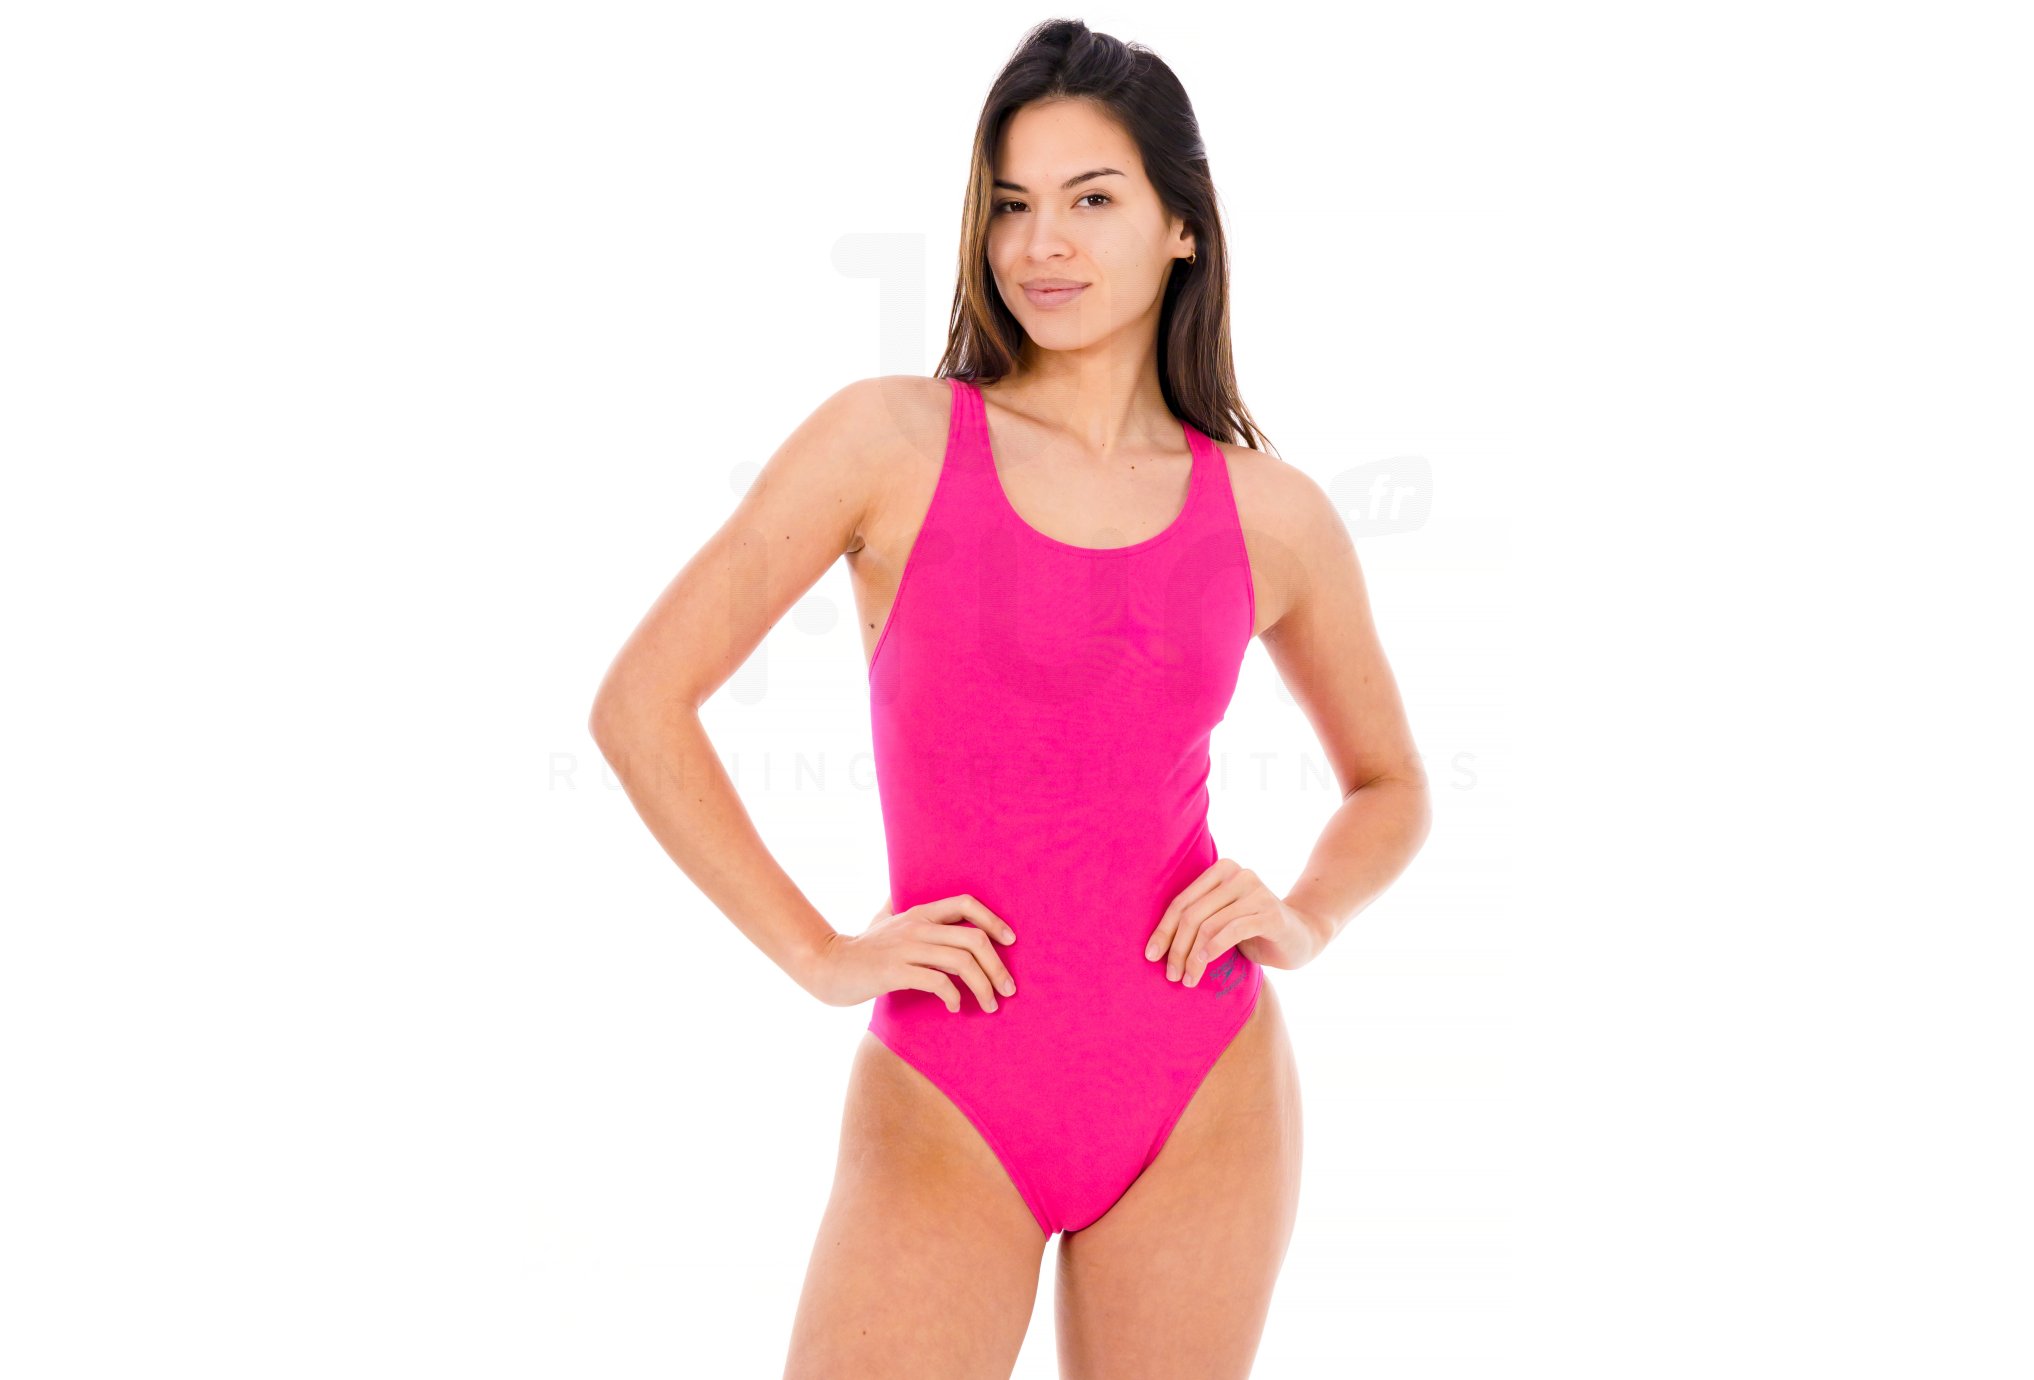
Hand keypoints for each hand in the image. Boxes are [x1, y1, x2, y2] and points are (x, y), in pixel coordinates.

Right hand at [803, 894, 1018, 1012]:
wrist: (827, 966)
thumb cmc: (861, 948)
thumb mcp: (883, 920)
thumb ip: (899, 908)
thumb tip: (903, 896)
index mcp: (919, 913)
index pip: (965, 904)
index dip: (993, 920)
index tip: (1010, 941)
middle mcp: (916, 926)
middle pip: (973, 938)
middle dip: (998, 966)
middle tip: (1008, 990)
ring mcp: (905, 948)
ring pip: (961, 962)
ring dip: (983, 986)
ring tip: (990, 1005)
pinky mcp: (894, 971)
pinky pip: (937, 981)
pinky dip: (953, 997)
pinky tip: (954, 1008)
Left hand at [1145, 858, 1325, 984]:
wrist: (1303, 935)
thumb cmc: (1254, 930)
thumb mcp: (1222, 919)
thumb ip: (1198, 918)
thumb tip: (1156, 945)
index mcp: (1221, 870)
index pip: (1182, 902)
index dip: (1163, 930)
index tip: (1150, 955)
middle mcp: (1238, 874)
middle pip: (1192, 914)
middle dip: (1176, 948)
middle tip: (1170, 975)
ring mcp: (1256, 892)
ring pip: (1208, 926)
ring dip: (1192, 957)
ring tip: (1186, 979)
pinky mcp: (1270, 913)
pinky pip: (1232, 930)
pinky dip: (1213, 949)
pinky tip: (1203, 965)